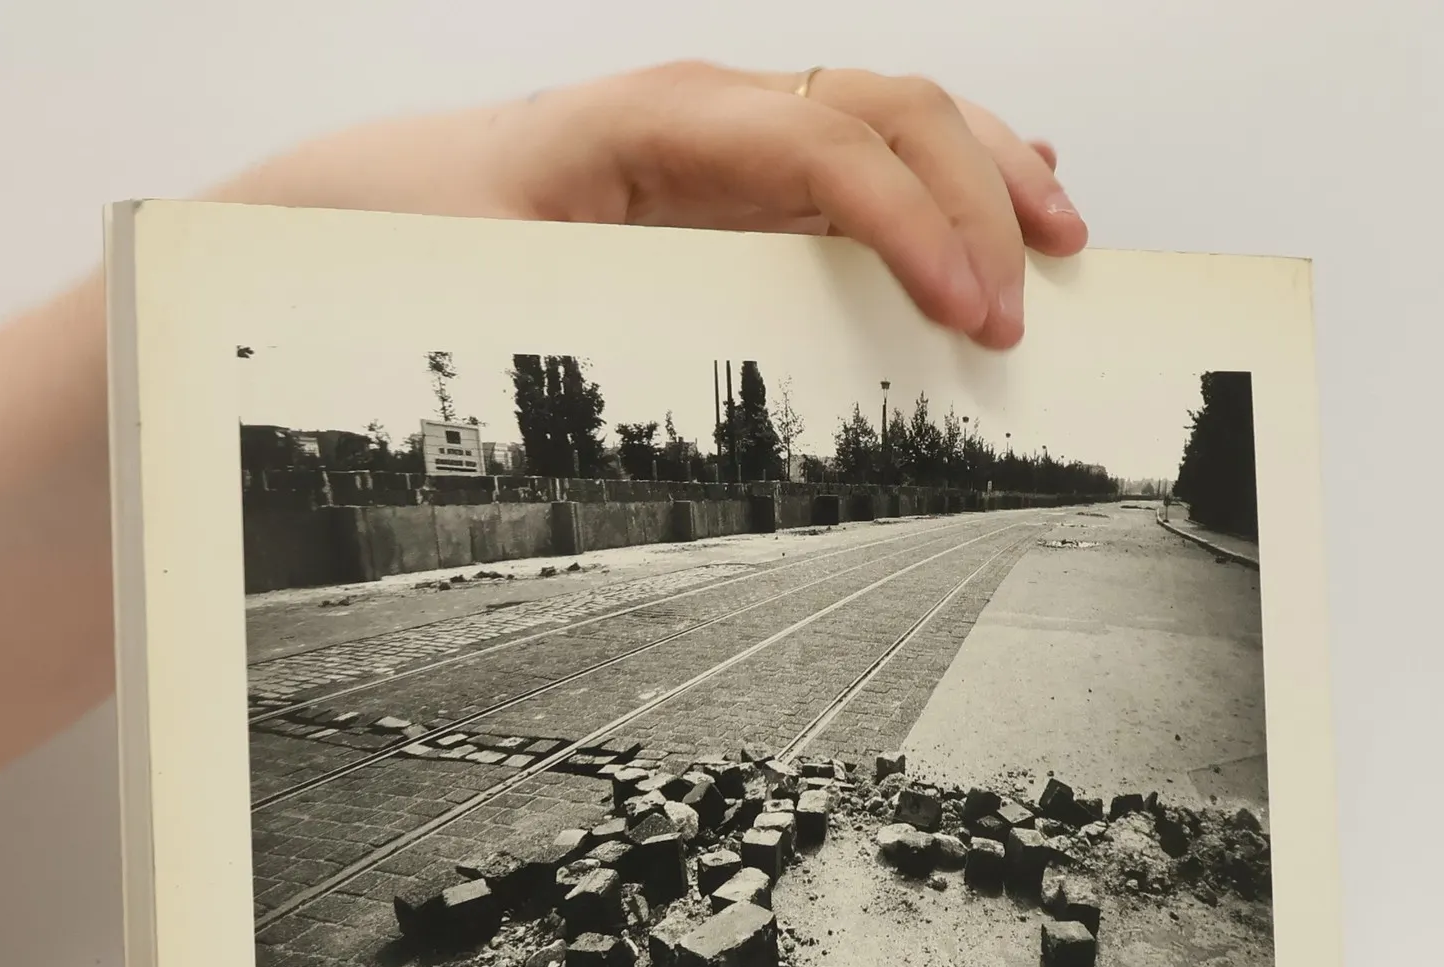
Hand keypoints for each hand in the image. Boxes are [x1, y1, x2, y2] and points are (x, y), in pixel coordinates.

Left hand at [221, 63, 1085, 350]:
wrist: (381, 201)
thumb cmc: (428, 231)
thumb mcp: (487, 275)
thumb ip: (574, 308)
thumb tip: (653, 380)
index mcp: (664, 119)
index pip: (832, 144)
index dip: (916, 222)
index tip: (969, 309)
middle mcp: (718, 109)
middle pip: (893, 110)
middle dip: (979, 200)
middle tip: (1019, 312)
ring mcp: (739, 133)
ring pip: (901, 115)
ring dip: (992, 171)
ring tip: (1062, 239)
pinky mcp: (747, 173)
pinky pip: (871, 155)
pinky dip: (949, 176)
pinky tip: (1011, 195)